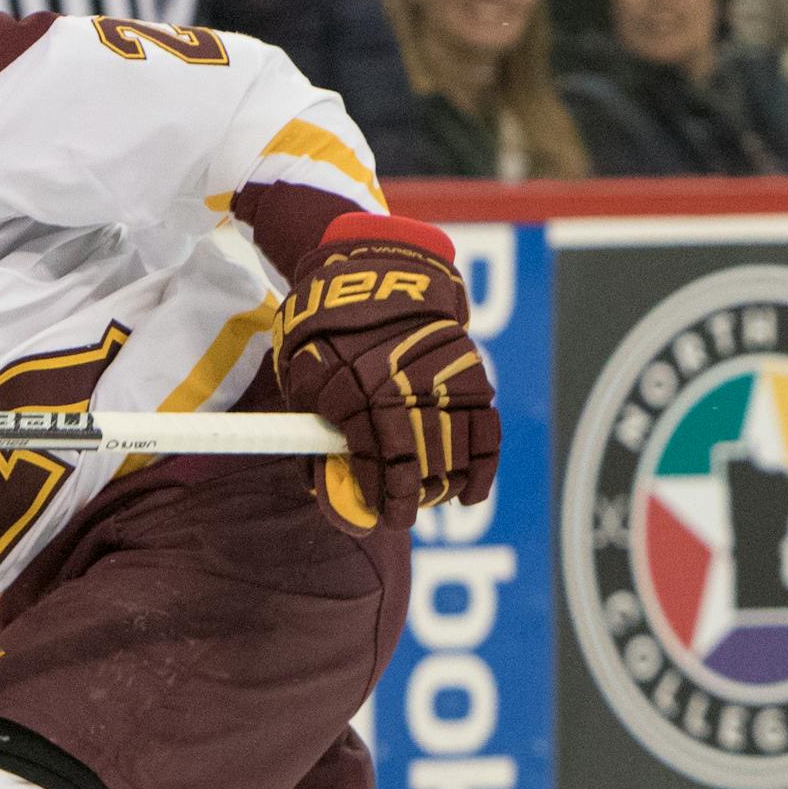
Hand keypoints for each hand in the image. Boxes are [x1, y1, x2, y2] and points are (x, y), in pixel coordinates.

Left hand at [271, 213, 499, 534]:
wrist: (377, 271)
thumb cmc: (328, 333)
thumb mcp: (302, 376)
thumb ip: (313, 432)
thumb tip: (324, 490)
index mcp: (353, 384)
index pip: (373, 456)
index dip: (380, 493)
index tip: (380, 516)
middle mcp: (401, 380)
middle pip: (415, 457)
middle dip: (410, 497)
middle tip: (401, 516)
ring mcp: (439, 374)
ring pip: (451, 447)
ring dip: (442, 484)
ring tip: (430, 500)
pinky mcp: (470, 370)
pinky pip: (485, 426)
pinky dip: (482, 465)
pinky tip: (471, 494)